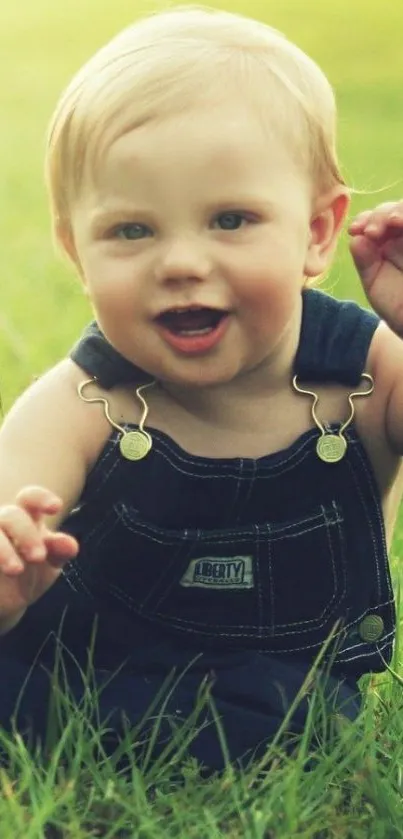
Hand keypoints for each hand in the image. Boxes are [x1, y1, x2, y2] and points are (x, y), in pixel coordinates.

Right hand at [0, 486, 77, 625]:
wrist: (2, 606)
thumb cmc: (27, 578)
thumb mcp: (48, 566)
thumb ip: (59, 552)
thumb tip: (70, 544)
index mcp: (25, 519)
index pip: (30, 498)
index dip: (41, 498)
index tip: (55, 508)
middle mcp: (1, 525)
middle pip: (10, 515)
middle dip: (26, 534)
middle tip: (38, 556)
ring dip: (2, 549)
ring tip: (16, 570)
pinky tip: (0, 573)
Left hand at [349, 200, 402, 335]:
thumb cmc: (400, 309)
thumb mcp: (377, 286)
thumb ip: (366, 262)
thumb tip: (356, 238)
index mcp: (390, 244)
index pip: (379, 221)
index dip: (367, 219)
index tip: (355, 229)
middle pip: (397, 210)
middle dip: (382, 214)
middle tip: (372, 231)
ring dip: (400, 210)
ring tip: (391, 222)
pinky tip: (401, 222)